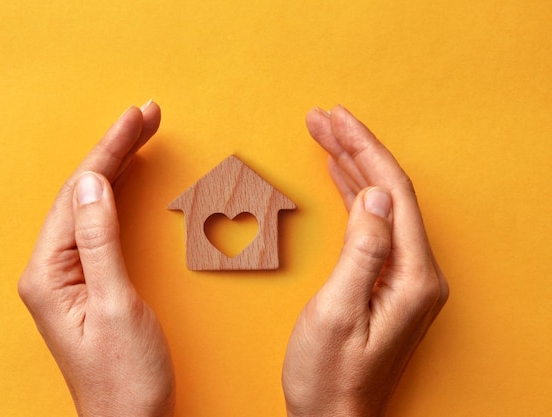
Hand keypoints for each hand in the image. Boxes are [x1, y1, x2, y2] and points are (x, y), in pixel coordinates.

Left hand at [18, 103, 174, 416]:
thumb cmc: (125, 376)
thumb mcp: (115, 304)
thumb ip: (99, 240)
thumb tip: (90, 184)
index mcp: (48, 273)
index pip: (78, 194)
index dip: (110, 151)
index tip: (137, 119)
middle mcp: (50, 270)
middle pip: (81, 193)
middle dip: (114, 150)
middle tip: (146, 115)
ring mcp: (66, 276)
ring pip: (89, 205)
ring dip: (115, 167)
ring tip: (139, 134)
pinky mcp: (85, 282)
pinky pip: (97, 225)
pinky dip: (115, 196)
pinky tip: (125, 179)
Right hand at [282, 106, 448, 416]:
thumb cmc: (328, 377)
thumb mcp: (336, 313)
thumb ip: (363, 250)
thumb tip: (377, 195)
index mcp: (412, 276)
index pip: (393, 192)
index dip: (363, 149)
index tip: (335, 119)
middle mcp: (417, 272)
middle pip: (390, 191)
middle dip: (355, 148)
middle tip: (322, 117)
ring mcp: (405, 277)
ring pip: (382, 203)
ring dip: (353, 166)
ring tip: (325, 135)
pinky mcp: (389, 282)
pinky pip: (375, 224)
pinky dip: (355, 194)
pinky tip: (340, 177)